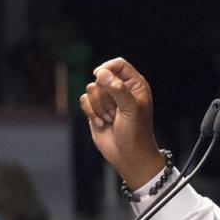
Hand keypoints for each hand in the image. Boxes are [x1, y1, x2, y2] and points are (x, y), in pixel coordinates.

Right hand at [79, 59, 164, 188]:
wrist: (128, 155)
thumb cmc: (136, 132)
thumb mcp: (131, 108)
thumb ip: (117, 89)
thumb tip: (101, 73)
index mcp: (134, 84)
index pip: (118, 64)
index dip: (108, 68)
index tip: (100, 77)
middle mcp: (120, 88)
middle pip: (101, 77)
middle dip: (105, 97)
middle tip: (116, 112)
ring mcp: (107, 99)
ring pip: (91, 89)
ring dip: (99, 107)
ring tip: (111, 119)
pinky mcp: (95, 109)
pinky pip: (84, 100)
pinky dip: (91, 113)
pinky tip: (102, 123)